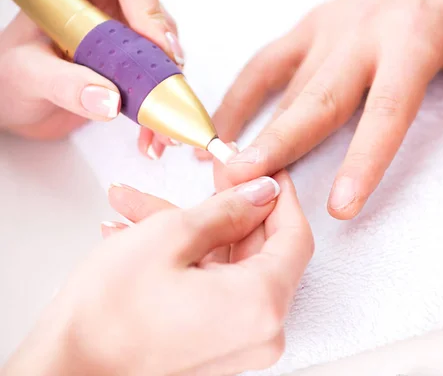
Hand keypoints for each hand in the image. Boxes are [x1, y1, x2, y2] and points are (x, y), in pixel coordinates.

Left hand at [0, 0, 183, 157]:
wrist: (14, 104)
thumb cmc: (9, 78)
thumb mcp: (29, 75)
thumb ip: (65, 84)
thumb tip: (109, 100)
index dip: (148, 9)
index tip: (158, 46)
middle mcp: (102, 5)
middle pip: (153, 17)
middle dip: (165, 58)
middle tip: (166, 92)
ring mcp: (119, 34)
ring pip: (163, 49)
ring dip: (168, 88)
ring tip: (161, 124)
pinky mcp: (130, 61)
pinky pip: (158, 76)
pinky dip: (161, 105)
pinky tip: (152, 129)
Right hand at [2, 172, 313, 375]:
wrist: (64, 371)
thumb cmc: (107, 315)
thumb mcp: (170, 236)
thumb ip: (228, 209)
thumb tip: (261, 192)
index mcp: (262, 304)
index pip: (296, 236)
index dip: (280, 196)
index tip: (262, 171)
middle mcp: (261, 331)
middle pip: (261, 250)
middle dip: (228, 207)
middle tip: (208, 175)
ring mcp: (238, 342)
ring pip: (229, 266)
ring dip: (193, 231)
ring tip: (142, 206)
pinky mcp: (216, 344)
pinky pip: (215, 289)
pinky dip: (187, 260)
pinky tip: (142, 235)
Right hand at [202, 0, 442, 218]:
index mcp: (415, 38)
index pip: (387, 110)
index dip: (363, 160)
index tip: (341, 204)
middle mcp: (364, 32)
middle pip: (316, 98)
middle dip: (278, 145)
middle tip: (244, 181)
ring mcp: (332, 26)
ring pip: (285, 84)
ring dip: (251, 126)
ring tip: (221, 165)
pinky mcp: (315, 26)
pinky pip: (269, 61)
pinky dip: (242, 94)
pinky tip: (223, 125)